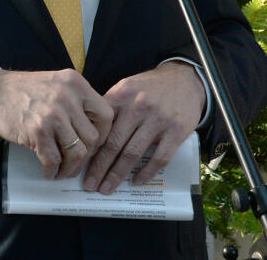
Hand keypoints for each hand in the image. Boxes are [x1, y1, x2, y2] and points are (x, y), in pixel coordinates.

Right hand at [0, 68, 113, 178]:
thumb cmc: (25, 92)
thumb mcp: (57, 84)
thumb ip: (77, 100)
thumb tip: (96, 132)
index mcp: (75, 83)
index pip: (105, 114)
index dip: (104, 133)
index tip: (94, 143)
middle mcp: (67, 96)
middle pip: (93, 137)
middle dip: (87, 156)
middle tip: (77, 161)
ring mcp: (53, 114)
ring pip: (78, 152)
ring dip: (71, 168)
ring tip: (63, 170)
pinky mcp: (38, 131)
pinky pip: (54, 159)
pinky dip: (53, 170)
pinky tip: (49, 171)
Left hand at [83, 62, 204, 193]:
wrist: (185, 79)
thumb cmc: (150, 87)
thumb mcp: (127, 87)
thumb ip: (110, 106)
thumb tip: (89, 133)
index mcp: (122, 94)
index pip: (101, 125)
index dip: (90, 147)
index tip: (81, 163)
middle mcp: (139, 106)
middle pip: (114, 143)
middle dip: (99, 168)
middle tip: (90, 184)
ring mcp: (159, 119)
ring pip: (133, 153)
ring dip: (118, 174)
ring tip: (107, 188)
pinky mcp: (177, 131)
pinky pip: (159, 158)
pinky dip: (146, 173)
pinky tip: (136, 181)